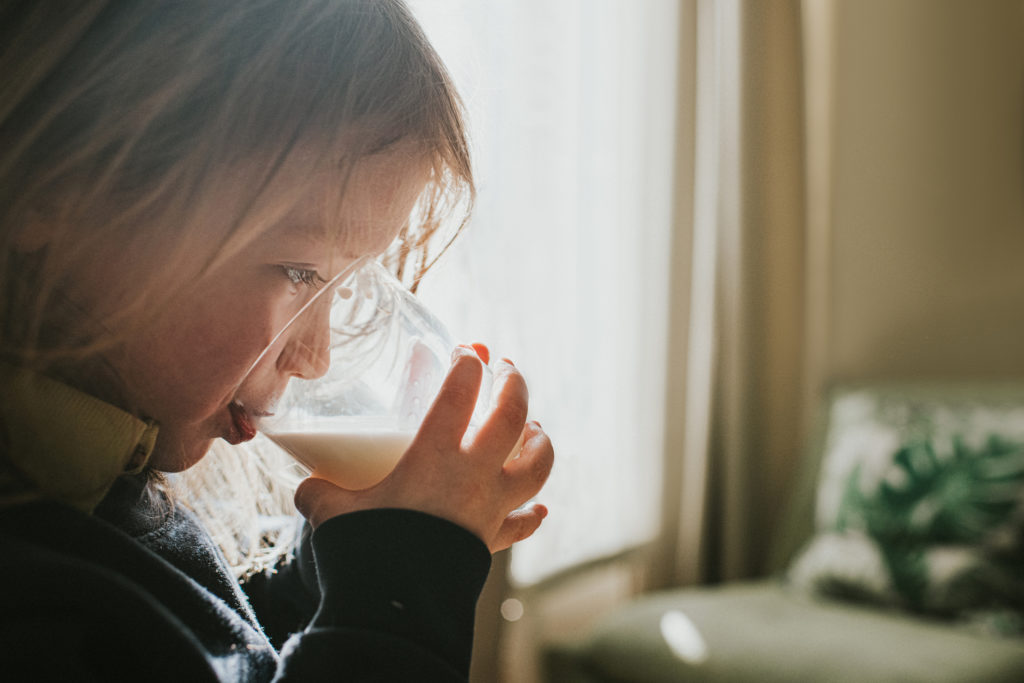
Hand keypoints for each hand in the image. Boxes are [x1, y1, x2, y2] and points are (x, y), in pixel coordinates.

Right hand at [293, 345, 553, 552]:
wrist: (397, 606)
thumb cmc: (366, 550)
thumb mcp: (332, 511)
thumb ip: (321, 490)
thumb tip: (310, 485)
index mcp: (434, 455)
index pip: (459, 393)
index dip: (467, 365)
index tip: (468, 351)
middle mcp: (472, 475)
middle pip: (510, 417)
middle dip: (514, 386)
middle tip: (507, 369)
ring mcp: (489, 508)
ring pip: (535, 465)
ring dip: (539, 441)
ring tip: (534, 427)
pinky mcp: (491, 541)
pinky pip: (521, 524)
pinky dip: (531, 513)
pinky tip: (538, 508)